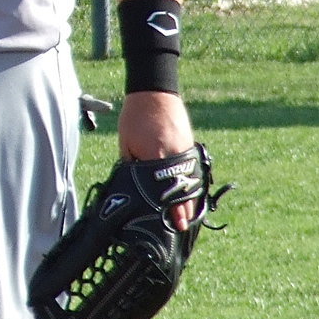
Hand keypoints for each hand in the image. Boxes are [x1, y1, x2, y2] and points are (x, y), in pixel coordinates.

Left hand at [118, 91, 195, 230]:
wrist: (153, 92)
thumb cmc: (135, 116)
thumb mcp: (126, 143)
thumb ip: (131, 165)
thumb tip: (131, 185)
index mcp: (155, 155)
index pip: (163, 190)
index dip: (170, 209)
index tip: (174, 224)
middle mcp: (173, 155)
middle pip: (181, 189)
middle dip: (182, 209)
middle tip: (182, 225)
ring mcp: (184, 149)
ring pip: (190, 180)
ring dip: (189, 197)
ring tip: (188, 214)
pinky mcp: (188, 143)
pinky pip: (191, 168)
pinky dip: (191, 182)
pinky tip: (190, 192)